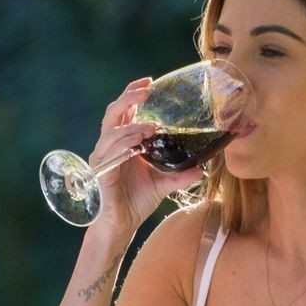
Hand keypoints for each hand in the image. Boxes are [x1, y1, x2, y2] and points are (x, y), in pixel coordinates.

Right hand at [91, 78, 202, 234]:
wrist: (122, 223)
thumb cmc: (137, 200)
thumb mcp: (164, 183)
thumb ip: (181, 174)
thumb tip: (203, 168)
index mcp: (124, 142)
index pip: (126, 110)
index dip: (133, 94)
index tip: (150, 82)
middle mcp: (111, 145)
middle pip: (114, 112)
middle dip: (128, 98)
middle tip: (146, 90)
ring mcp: (104, 157)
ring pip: (112, 130)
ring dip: (132, 126)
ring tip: (152, 126)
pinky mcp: (101, 171)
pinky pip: (110, 152)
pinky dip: (124, 144)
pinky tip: (138, 142)